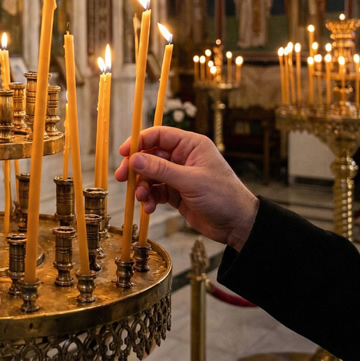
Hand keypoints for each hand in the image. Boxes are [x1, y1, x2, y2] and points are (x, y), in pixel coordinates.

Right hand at [115, 126, 257, 251]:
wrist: (237, 225)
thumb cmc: (223, 197)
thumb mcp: (191, 181)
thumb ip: (161, 170)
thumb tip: (135, 159)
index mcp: (191, 145)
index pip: (159, 135)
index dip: (139, 142)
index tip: (124, 153)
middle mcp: (183, 157)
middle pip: (150, 155)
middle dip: (136, 167)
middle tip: (122, 178)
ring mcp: (178, 175)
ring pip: (150, 175)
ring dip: (142, 186)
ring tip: (142, 197)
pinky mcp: (176, 193)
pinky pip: (155, 190)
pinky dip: (149, 198)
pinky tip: (149, 207)